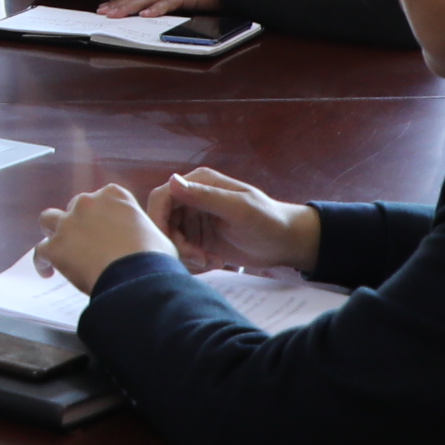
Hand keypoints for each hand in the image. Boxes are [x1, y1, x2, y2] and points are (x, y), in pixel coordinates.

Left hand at [32, 184, 169, 294]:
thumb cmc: (154, 258)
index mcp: (115, 196)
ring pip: (49, 220)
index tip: (106, 228)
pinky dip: (42, 261)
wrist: (136, 276)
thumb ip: (142, 228)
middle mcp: (87, 203)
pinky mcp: (55, 246)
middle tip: (87, 242)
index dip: (104, 214)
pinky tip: (47, 271)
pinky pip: (40, 251)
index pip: (104, 198)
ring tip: (59, 246)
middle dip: (80, 222)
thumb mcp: (158, 234)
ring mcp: (68, 223)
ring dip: (54, 231)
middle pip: (76, 207)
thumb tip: (143, 240)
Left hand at [99, 0, 234, 20]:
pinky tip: (146, 15)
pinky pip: (170, 3)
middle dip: (118, 5)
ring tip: (114, 13)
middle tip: (101, 12)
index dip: (122, 3)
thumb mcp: (188, 1)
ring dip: (130, 7)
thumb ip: (175, 8)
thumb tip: (162, 20)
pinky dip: (158, 9)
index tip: (107, 9)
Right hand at [147, 166, 320, 272]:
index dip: (157, 219)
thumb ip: (205, 196)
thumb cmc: (268, 220)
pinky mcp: (198, 240)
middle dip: (176, 243)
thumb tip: (172, 180)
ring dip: (186, 255)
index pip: (162, 197)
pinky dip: (193, 262)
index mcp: (199, 183)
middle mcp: (191, 200)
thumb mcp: (238, 209)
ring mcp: (194, 221)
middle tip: (198, 258)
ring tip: (211, 262)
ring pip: (171, 240)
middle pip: (163, 222)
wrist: (286, 243)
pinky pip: (183, 252)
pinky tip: (215, 263)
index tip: (166, 243)